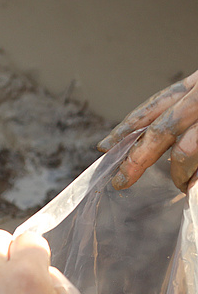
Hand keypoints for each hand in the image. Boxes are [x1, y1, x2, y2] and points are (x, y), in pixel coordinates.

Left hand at [98, 68, 197, 191]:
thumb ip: (188, 109)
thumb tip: (166, 141)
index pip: (154, 105)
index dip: (127, 127)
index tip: (104, 146)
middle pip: (160, 131)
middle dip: (136, 159)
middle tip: (121, 180)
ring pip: (184, 152)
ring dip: (178, 174)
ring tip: (179, 184)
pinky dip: (196, 180)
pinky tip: (192, 187)